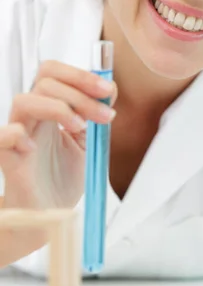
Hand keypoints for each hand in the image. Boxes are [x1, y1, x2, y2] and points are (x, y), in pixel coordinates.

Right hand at [0, 60, 116, 209]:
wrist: (52, 212)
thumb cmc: (64, 177)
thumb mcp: (89, 142)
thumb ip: (96, 116)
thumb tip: (109, 89)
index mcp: (49, 107)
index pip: (55, 73)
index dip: (80, 75)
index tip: (107, 91)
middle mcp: (32, 116)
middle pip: (44, 81)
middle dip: (79, 91)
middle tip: (104, 113)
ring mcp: (18, 135)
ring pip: (24, 101)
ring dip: (58, 108)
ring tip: (80, 127)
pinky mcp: (7, 157)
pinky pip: (3, 135)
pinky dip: (17, 135)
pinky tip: (35, 147)